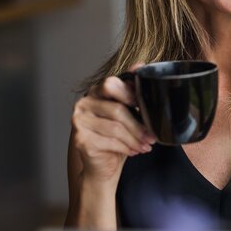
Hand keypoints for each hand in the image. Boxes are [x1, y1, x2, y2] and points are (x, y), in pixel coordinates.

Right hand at [70, 65, 154, 184]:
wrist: (102, 165)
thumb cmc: (116, 137)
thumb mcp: (128, 112)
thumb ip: (131, 91)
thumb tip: (140, 65)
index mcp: (95, 92)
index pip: (111, 84)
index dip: (130, 94)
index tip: (144, 106)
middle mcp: (83, 104)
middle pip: (117, 110)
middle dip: (139, 125)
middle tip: (151, 135)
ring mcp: (79, 121)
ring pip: (115, 128)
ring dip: (135, 139)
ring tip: (145, 145)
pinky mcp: (80, 139)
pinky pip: (110, 142)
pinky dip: (126, 147)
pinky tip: (133, 151)